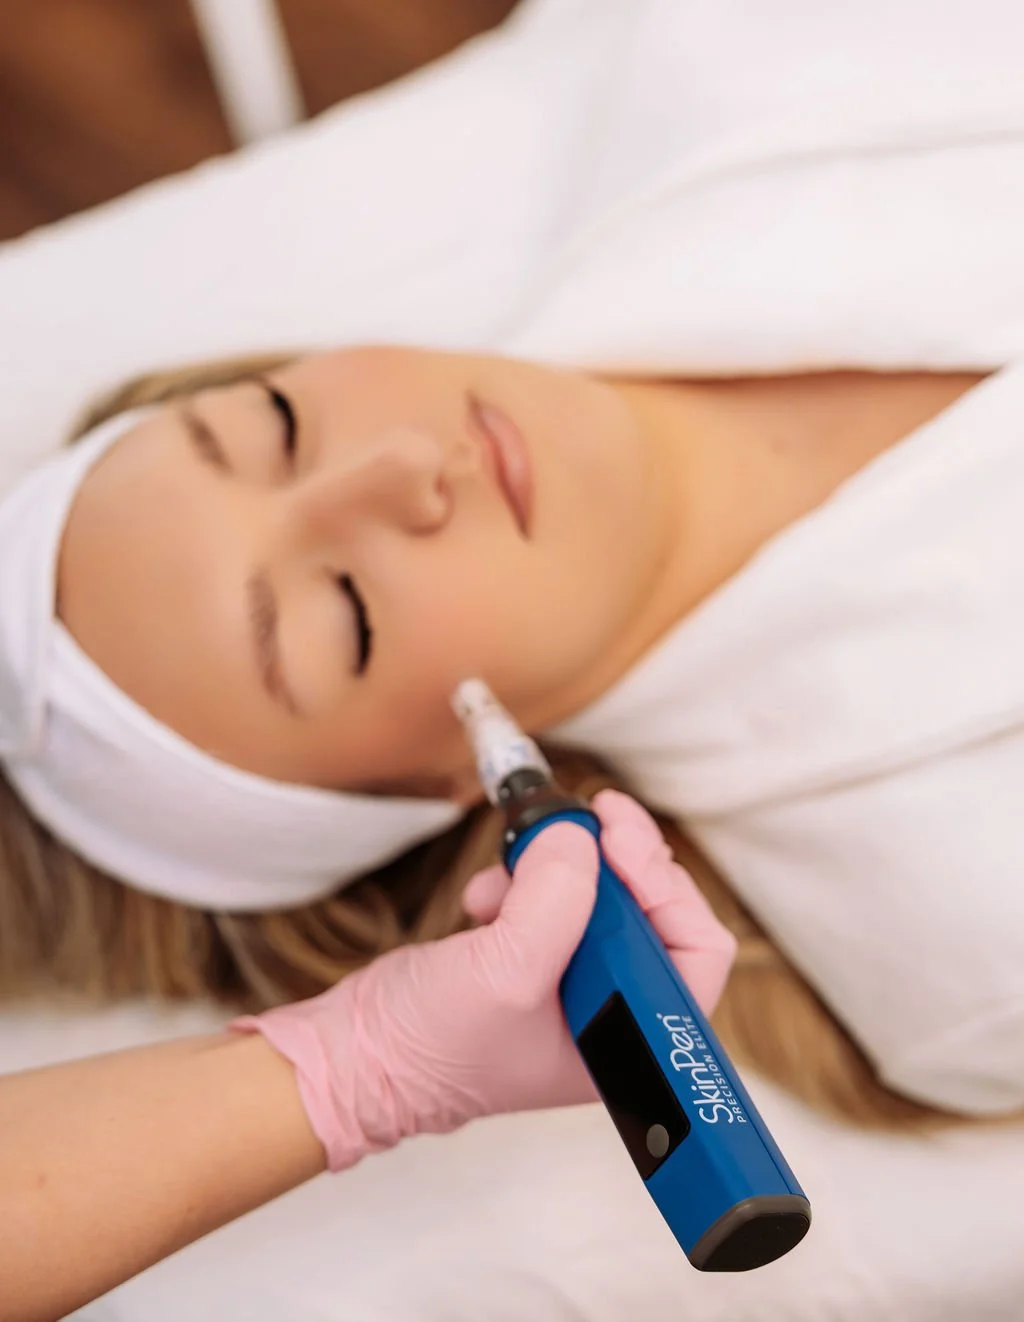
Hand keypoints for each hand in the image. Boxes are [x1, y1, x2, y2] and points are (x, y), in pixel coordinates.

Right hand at [233, 790, 736, 1171]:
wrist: (354, 1056)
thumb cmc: (429, 1047)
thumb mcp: (503, 969)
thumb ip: (553, 898)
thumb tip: (579, 834)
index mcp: (626, 1039)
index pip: (696, 951)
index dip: (667, 887)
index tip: (618, 840)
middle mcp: (610, 1013)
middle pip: (653, 911)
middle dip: (612, 864)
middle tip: (582, 819)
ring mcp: (570, 984)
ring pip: (601, 898)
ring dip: (559, 869)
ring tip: (512, 871)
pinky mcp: (530, 959)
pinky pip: (553, 899)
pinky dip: (523, 881)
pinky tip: (486, 898)